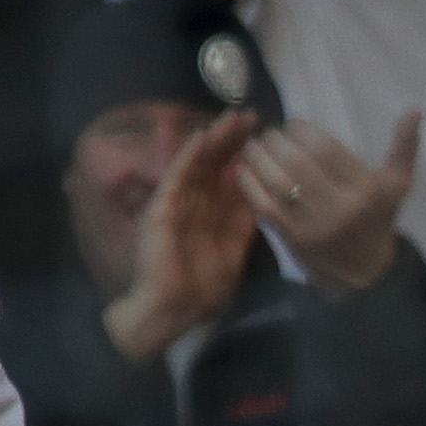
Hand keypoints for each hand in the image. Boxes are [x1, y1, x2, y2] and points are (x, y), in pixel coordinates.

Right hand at [103, 109, 259, 361]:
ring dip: (214, 138)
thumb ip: (244, 221)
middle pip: (214, 163)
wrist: (174, 310)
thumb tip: (257, 189)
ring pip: (197, 162)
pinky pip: (176, 176)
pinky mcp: (162, 208)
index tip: (264, 133)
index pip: (228, 175)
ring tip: (232, 117)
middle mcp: (194, 203)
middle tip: (251, 115)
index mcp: (212, 213)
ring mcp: (176, 203)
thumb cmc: (203, 289)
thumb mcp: (235, 251)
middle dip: (232, 138)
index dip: (244, 153)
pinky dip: (188, 155)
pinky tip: (202, 137)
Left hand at [243, 110, 419, 293]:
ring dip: (260, 159)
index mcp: (365, 192)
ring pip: (278, 184)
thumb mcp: (397, 185)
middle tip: (271, 133)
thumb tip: (414, 111)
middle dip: (278, 142)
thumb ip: (404, 147)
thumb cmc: (378, 220)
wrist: (362, 273)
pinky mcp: (292, 240)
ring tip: (254, 145)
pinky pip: (265, 206)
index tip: (294, 124)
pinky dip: (251, 185)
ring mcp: (313, 227)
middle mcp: (339, 210)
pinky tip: (246, 169)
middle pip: (299, 165)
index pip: (327, 151)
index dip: (304, 131)